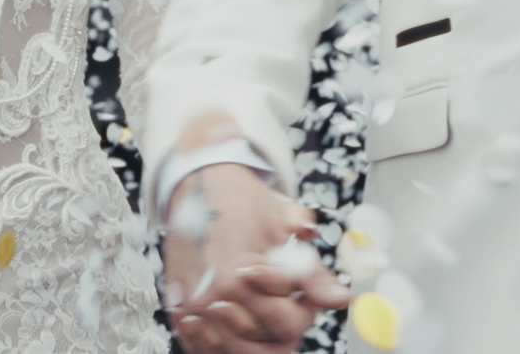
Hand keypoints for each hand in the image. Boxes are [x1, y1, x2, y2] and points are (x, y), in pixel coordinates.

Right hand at [161, 161, 347, 353]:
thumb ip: (311, 273)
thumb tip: (341, 300)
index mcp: (240, 277)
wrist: (197, 183)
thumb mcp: (283, 230)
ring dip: (260, 340)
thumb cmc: (242, 202)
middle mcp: (212, 298)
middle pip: (265, 343)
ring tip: (270, 314)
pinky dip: (228, 344)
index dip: (308, 309)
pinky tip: (243, 324)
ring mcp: (191, 308)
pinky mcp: (178, 312)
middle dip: (287, 328)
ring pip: (237, 352)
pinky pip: (206, 349)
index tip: (307, 293)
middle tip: (292, 305)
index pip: (290, 321)